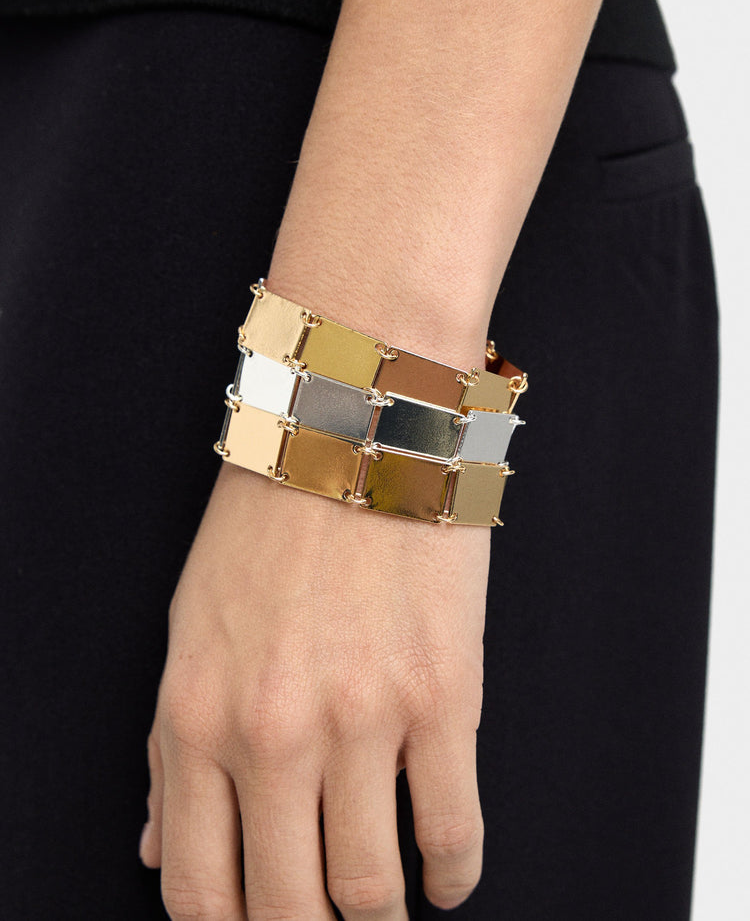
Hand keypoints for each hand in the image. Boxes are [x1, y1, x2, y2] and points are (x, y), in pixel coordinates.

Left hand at [140, 459, 489, 919]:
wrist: (353, 436)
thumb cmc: (265, 528)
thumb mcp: (189, 632)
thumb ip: (169, 755)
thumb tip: (161, 852)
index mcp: (197, 719)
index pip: (201, 892)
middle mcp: (274, 734)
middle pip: (288, 908)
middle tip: (322, 920)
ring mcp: (364, 720)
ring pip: (371, 890)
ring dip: (377, 916)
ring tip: (381, 904)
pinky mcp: (443, 698)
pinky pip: (452, 832)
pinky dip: (452, 876)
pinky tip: (445, 879)